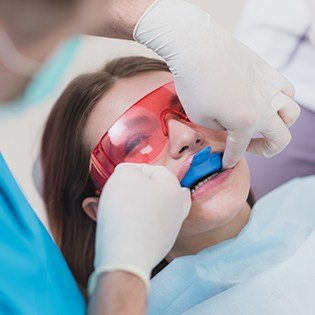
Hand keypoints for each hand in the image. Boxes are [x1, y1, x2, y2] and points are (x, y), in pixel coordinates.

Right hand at [88, 163, 190, 293]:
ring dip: (140, 205)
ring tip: (122, 205)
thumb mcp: (124, 176)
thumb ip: (129, 170)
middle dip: (142, 187)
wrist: (127, 254)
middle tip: (125, 189)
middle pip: (160, 190)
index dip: (133, 169)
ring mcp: (171, 228)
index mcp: (173, 187)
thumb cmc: (126, 210)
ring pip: (157, 209)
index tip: (117, 174)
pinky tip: (126, 223)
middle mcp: (177, 207)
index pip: (154, 170)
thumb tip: (129, 175)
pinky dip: (139, 222)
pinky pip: (150, 227)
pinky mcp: (161, 245)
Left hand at [134, 0, 299, 168]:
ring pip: (291, 113)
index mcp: (245, 122)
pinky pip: (286, 90)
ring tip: (262, 124)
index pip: (239, 149)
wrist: (196, 47)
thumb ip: (220, 129)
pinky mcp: (268, 71)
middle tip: (249, 148)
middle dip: (266, 150)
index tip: (225, 164)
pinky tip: (266, 100)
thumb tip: (229, 128)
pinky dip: (281, 100)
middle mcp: (265, 107)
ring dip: (279, 125)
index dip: (230, 159)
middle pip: (281, 138)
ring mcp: (270, 87)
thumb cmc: (193, 83)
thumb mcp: (200, 118)